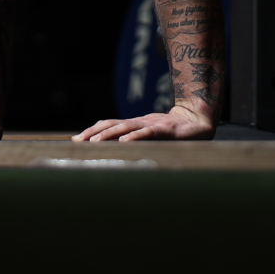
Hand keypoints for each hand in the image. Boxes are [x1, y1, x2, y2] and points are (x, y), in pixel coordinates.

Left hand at [72, 105, 215, 141]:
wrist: (198, 121)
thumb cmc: (173, 131)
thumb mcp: (151, 136)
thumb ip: (136, 142)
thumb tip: (116, 153)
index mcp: (135, 125)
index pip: (109, 125)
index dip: (93, 131)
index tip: (76, 140)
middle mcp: (140, 122)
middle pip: (113, 124)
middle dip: (94, 133)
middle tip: (78, 141)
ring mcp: (152, 124)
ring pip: (126, 127)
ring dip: (108, 134)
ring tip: (94, 142)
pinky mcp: (165, 130)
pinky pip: (147, 133)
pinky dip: (134, 137)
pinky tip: (124, 142)